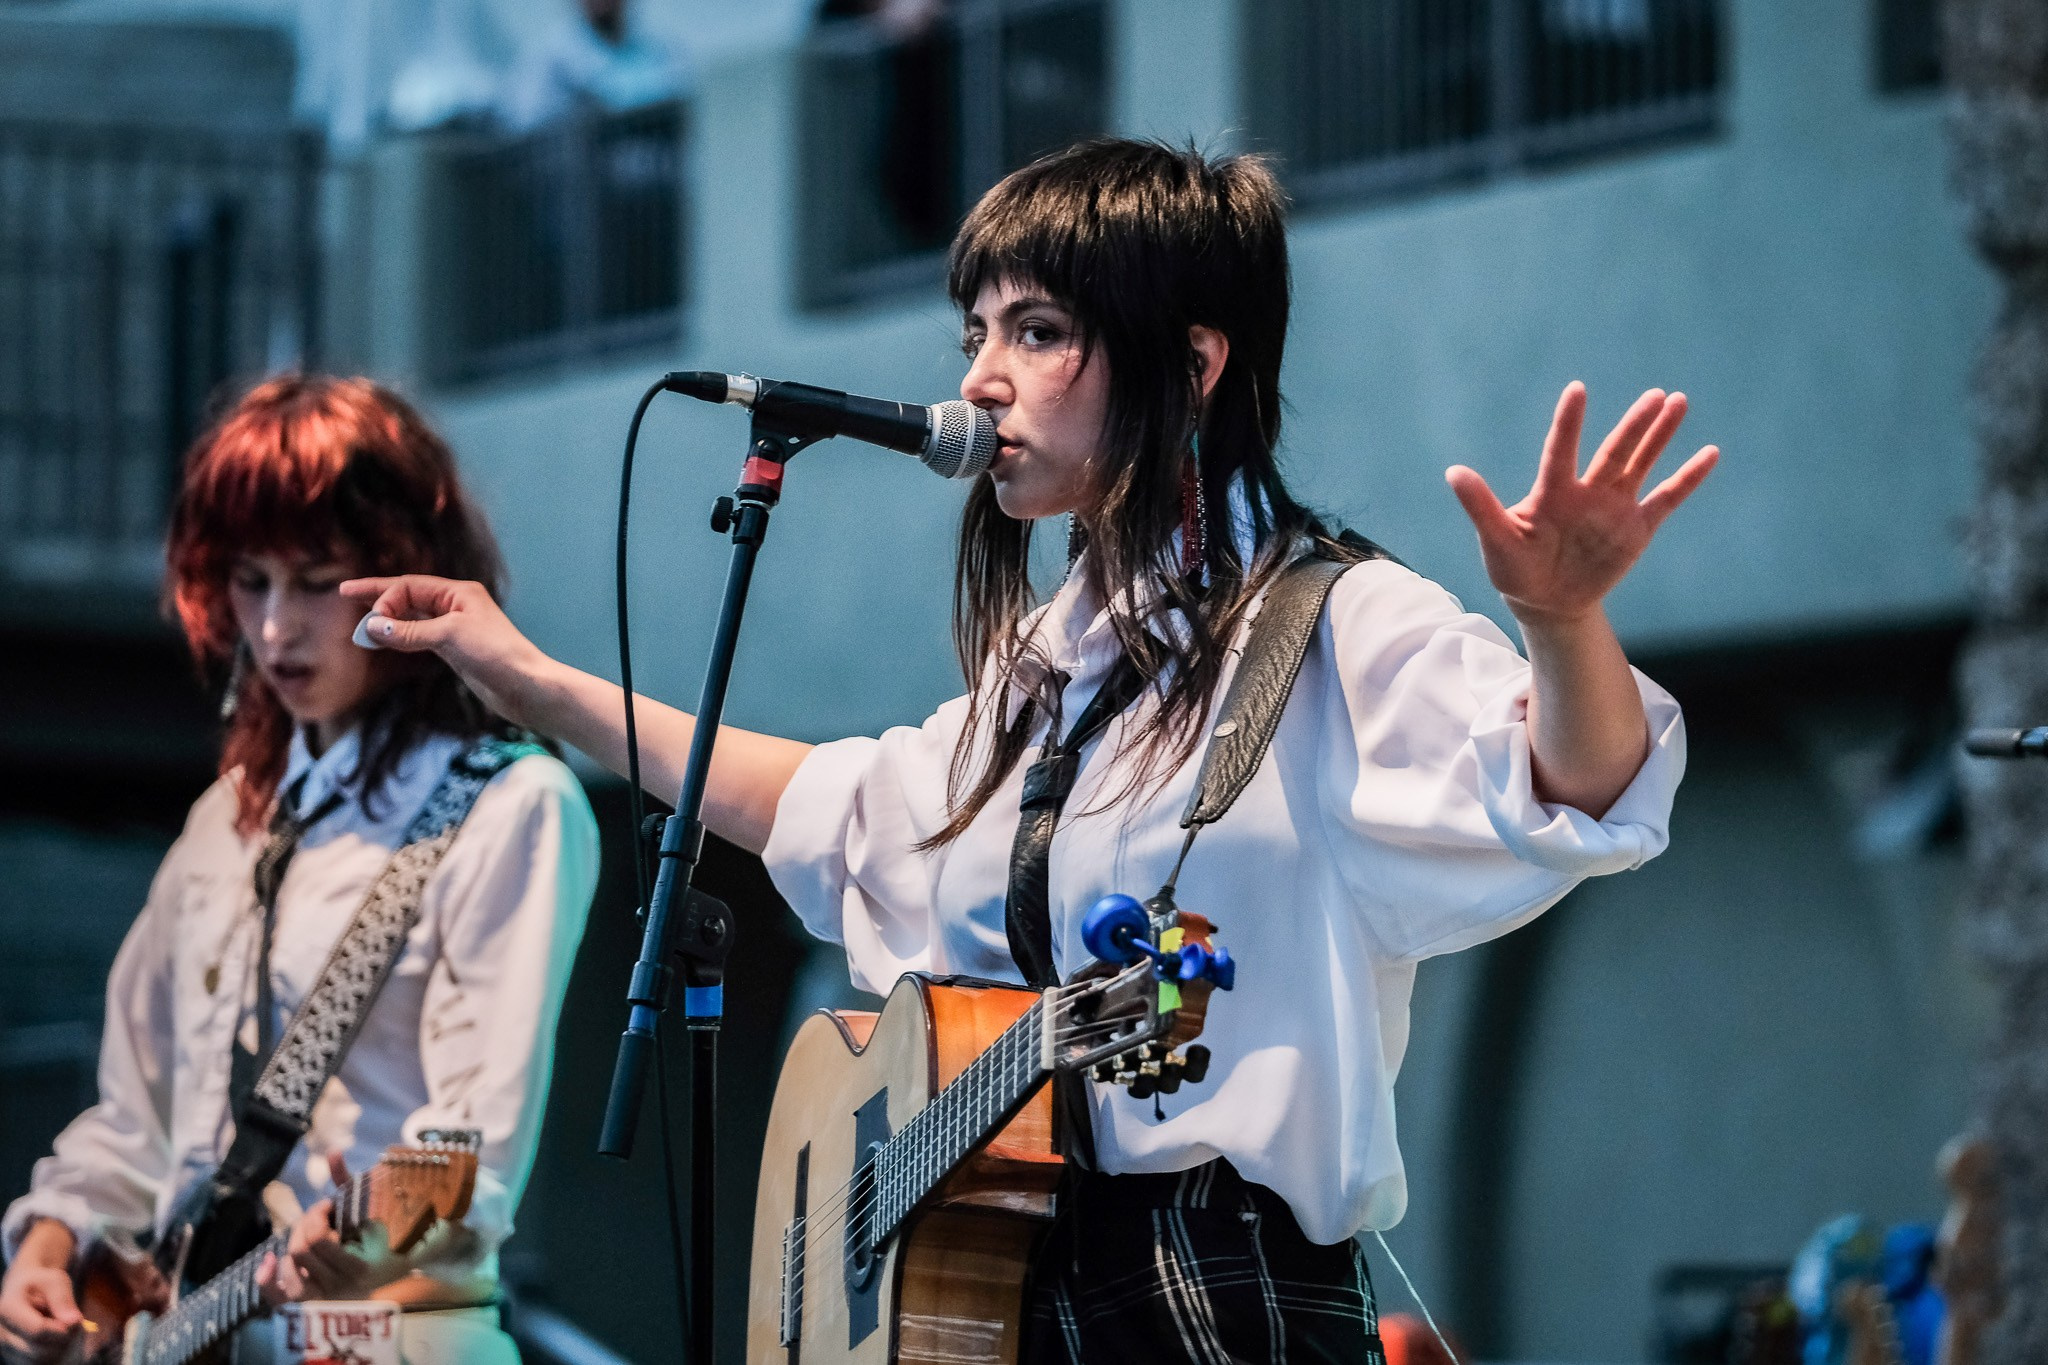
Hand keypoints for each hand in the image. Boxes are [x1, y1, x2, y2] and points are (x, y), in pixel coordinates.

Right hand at [0, 1223, 81, 1364]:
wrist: (24, 1290)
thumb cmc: (41, 1284)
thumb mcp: (55, 1280)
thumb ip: (63, 1298)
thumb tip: (73, 1322)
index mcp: (8, 1308)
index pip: (37, 1330)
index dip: (62, 1329)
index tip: (76, 1320)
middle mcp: (2, 1332)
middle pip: (39, 1350)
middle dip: (63, 1339)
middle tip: (71, 1322)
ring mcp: (6, 1348)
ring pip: (40, 1360)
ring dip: (59, 1347)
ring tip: (58, 1327)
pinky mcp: (14, 1357)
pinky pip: (40, 1364)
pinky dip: (53, 1353)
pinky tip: (53, 1338)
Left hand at [255, 1160, 402, 1305]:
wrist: (381, 1284)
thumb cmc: (374, 1241)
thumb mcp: (366, 1213)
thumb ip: (347, 1183)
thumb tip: (332, 1151)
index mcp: (359, 1264)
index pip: (318, 1238)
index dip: (316, 1215)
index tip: (328, 1206)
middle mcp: (339, 1286)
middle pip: (300, 1249)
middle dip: (305, 1224)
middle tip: (317, 1216)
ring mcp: (321, 1299)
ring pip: (289, 1269)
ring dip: (293, 1244)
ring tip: (307, 1235)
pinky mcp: (305, 1308)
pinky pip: (277, 1298)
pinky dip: (267, 1278)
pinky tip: (269, 1259)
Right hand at [339, 575, 553, 726]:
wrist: (525, 686)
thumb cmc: (496, 654)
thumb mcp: (448, 637)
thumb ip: (409, 631)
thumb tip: (372, 627)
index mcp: (459, 592)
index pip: (411, 585)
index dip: (384, 596)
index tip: (370, 621)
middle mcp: (457, 606)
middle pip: (410, 596)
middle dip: (379, 597)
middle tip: (345, 593)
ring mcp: (455, 628)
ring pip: (413, 617)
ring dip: (388, 620)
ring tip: (361, 624)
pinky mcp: (455, 650)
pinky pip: (419, 636)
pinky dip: (400, 636)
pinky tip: (385, 638)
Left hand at [1445, 382, 1716, 626]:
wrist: (1544, 601)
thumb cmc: (1514, 569)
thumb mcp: (1496, 541)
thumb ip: (1481, 507)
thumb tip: (1453, 471)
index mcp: (1552, 493)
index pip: (1560, 451)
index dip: (1568, 424)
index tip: (1576, 391)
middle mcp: (1587, 492)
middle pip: (1615, 452)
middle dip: (1636, 425)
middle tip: (1656, 395)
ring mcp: (1614, 508)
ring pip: (1642, 464)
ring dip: (1660, 435)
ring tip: (1677, 401)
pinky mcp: (1636, 529)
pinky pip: (1666, 498)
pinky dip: (1688, 478)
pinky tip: (1710, 453)